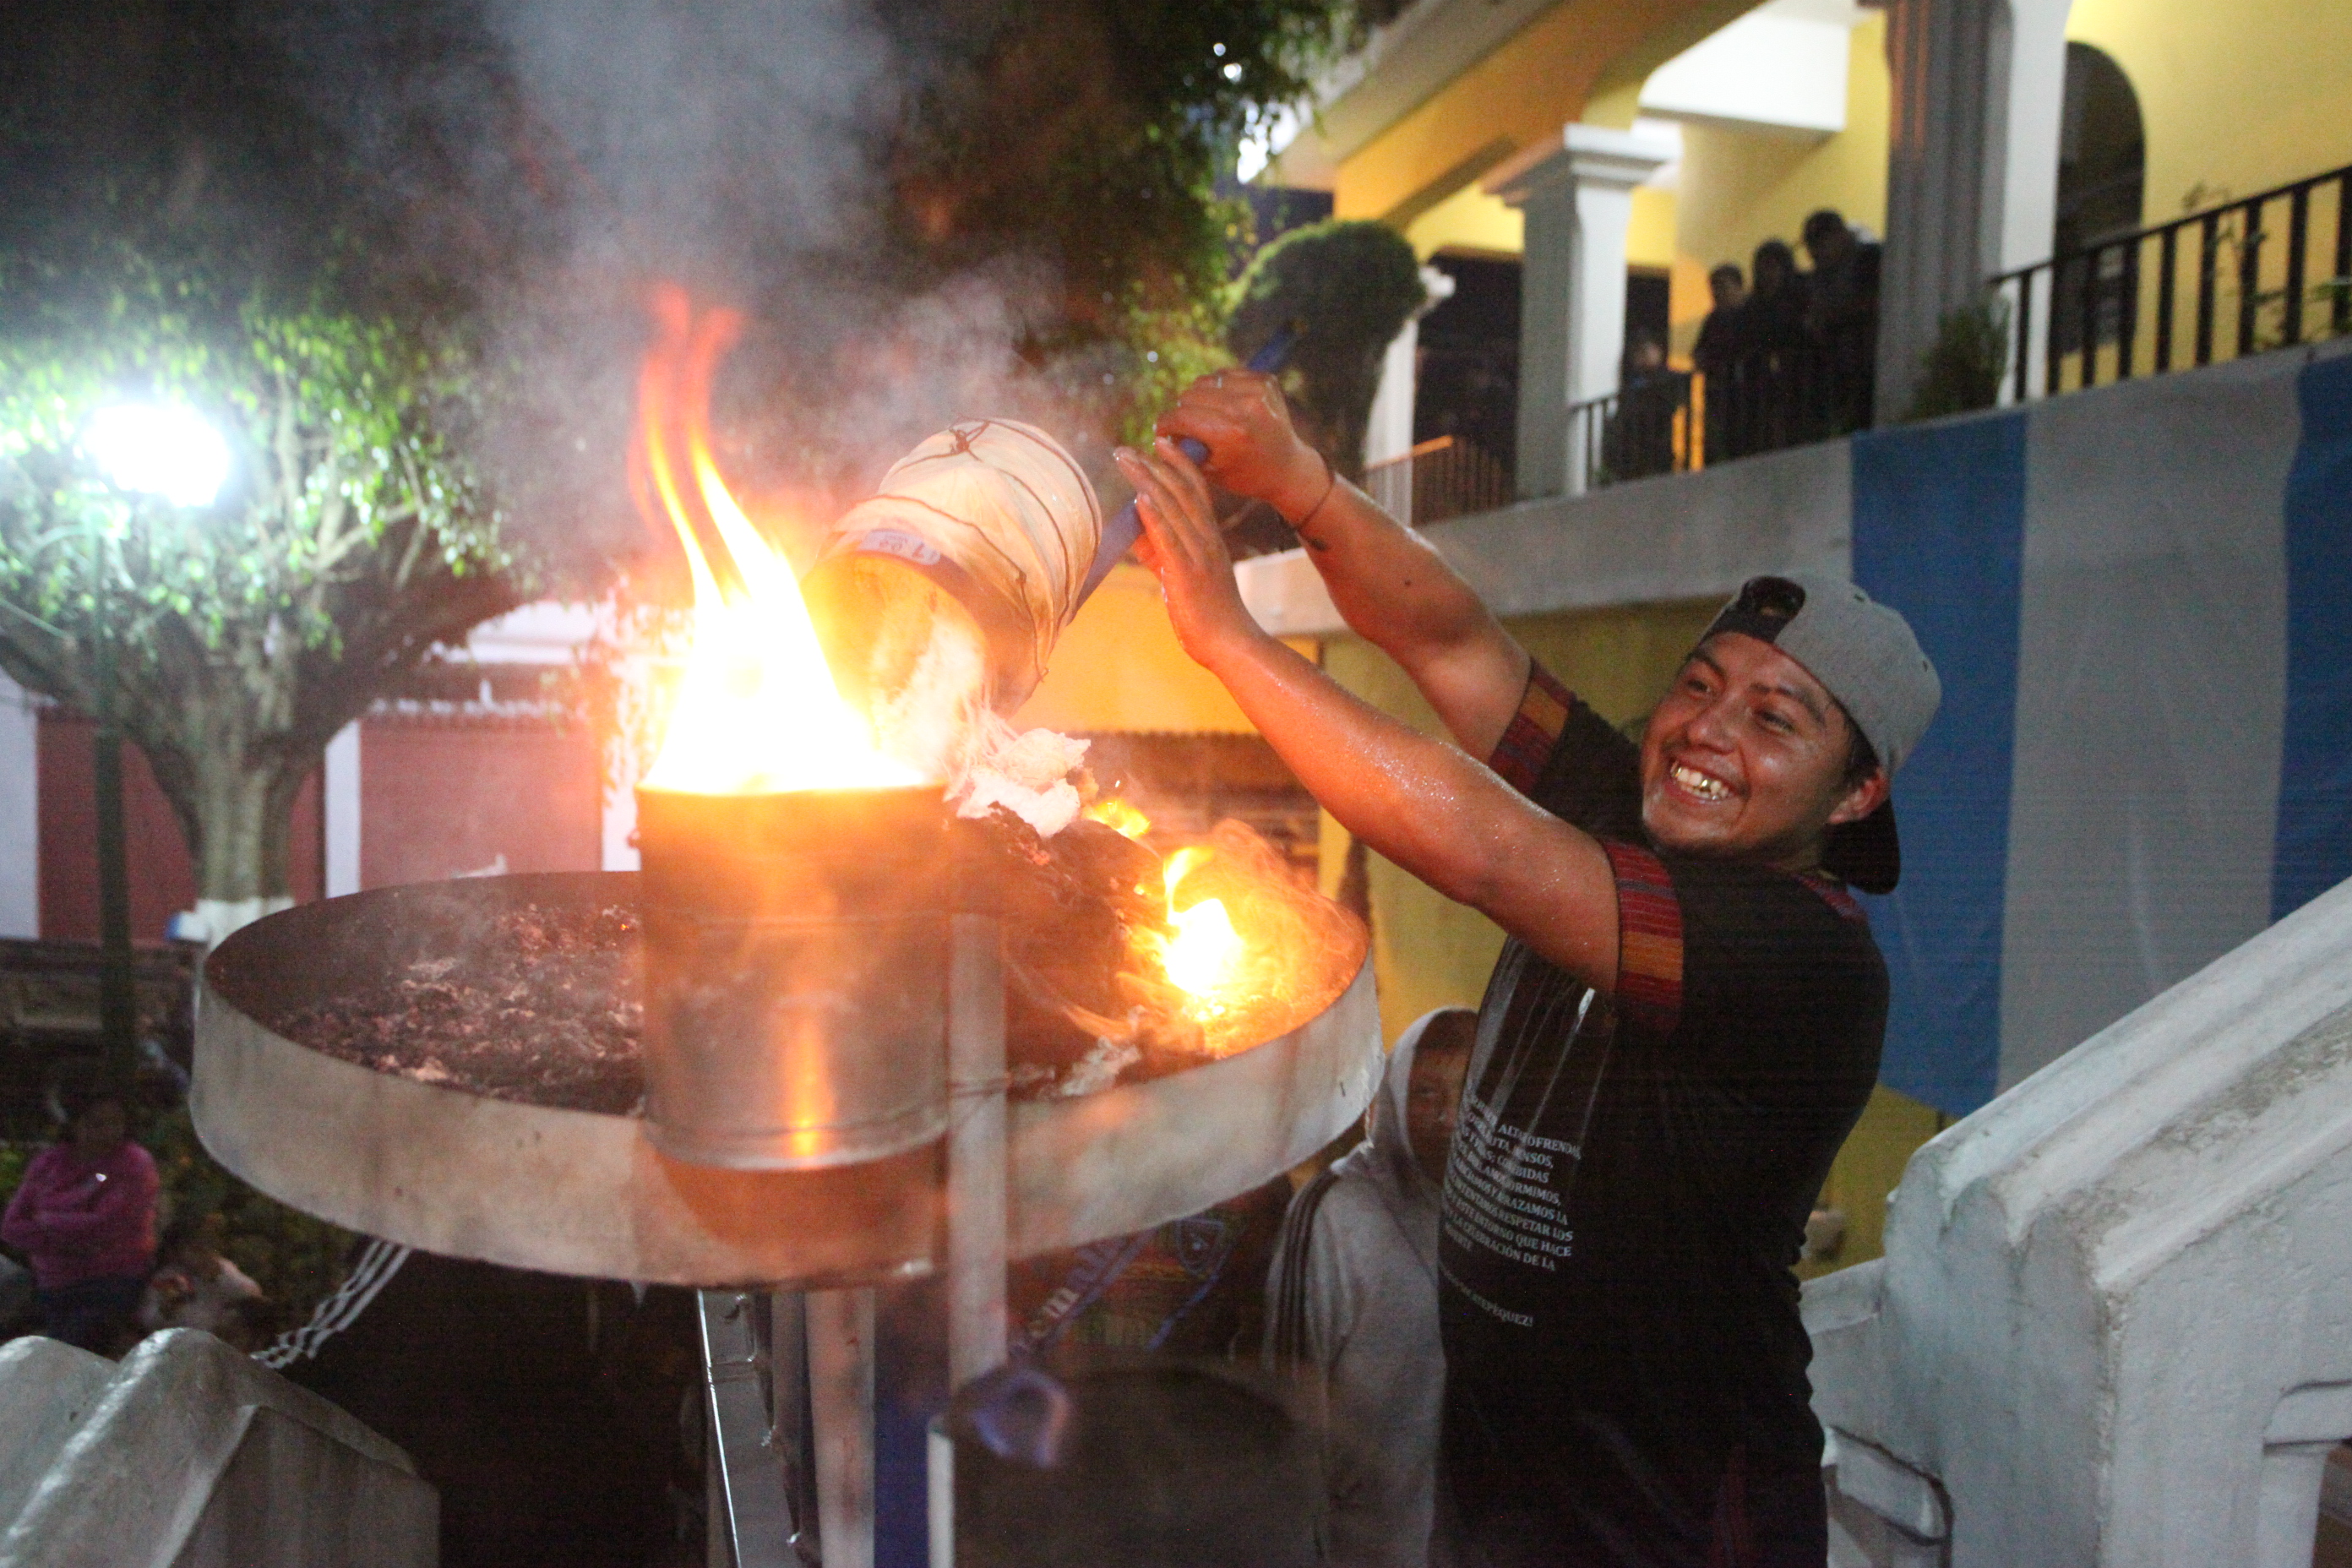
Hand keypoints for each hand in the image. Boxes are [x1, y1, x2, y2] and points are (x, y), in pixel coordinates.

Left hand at [1115, 437, 1263, 666]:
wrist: (1230, 642)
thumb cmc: (1207, 614)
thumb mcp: (1186, 574)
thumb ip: (1164, 551)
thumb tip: (1138, 532)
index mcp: (1210, 537)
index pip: (1197, 490)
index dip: (1179, 463)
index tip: (1160, 442)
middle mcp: (1206, 539)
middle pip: (1181, 491)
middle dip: (1154, 465)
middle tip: (1127, 448)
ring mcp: (1198, 554)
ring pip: (1173, 507)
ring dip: (1148, 480)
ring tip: (1127, 460)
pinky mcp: (1186, 573)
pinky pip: (1169, 538)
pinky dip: (1155, 515)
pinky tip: (1141, 497)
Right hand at [1155, 371, 1328, 519]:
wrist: (1288, 469)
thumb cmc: (1245, 476)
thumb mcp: (1209, 472)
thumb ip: (1181, 452)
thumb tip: (1157, 436)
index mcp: (1229, 432)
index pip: (1180, 416)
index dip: (1164, 424)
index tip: (1162, 432)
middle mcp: (1244, 406)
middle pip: (1190, 395)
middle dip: (1182, 412)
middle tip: (1186, 428)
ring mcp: (1257, 390)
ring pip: (1205, 381)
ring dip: (1200, 398)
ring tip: (1206, 416)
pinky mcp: (1266, 380)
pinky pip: (1225, 375)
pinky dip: (1219, 388)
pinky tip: (1224, 406)